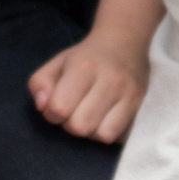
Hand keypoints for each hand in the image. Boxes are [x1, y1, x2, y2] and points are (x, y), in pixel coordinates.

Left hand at [28, 28, 147, 142]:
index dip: (52, 113)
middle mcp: (109, 80)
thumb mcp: (56, 63)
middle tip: (74, 112)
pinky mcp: (139, 105)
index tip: (57, 106)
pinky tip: (103, 120)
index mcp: (83, 66)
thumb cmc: (85, 57)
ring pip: (102, 135)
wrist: (124, 42)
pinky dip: (107, 133)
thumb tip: (42, 107)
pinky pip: (118, 136)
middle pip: (80, 126)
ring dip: (90, 131)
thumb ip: (39, 84)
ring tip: (89, 116)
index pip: (60, 108)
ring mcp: (128, 93)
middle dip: (70, 125)